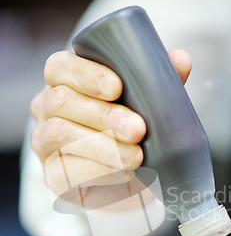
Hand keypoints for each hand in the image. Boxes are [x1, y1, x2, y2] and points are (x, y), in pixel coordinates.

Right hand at [30, 49, 191, 208]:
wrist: (126, 175)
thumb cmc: (129, 128)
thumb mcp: (145, 103)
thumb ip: (157, 80)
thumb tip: (181, 59)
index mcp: (66, 80)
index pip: (60, 66)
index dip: (86, 74)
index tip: (117, 87)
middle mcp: (47, 107)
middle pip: (62, 101)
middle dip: (103, 115)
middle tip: (138, 129)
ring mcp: (44, 141)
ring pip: (60, 135)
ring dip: (103, 146)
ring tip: (136, 156)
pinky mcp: (52, 173)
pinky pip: (65, 171)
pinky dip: (99, 171)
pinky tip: (125, 173)